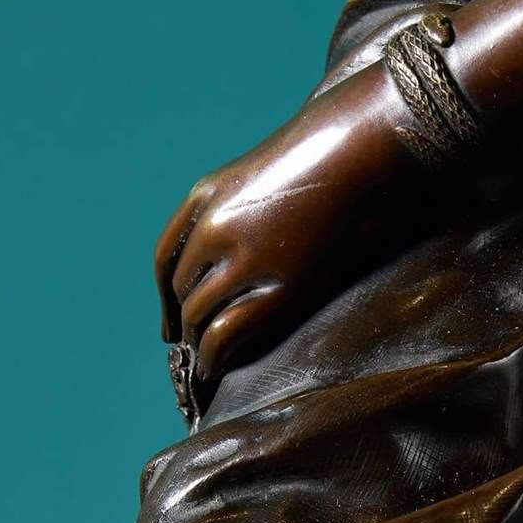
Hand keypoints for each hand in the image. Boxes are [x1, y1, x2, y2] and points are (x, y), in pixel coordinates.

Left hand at [155, 66, 418, 379]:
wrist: (358, 154)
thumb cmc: (322, 163)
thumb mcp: (260, 178)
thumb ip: (236, 213)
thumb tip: (227, 264)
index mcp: (205, 197)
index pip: (165, 259)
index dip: (164, 300)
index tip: (169, 328)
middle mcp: (214, 227)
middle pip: (182, 291)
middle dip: (185, 326)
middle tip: (195, 352)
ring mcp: (243, 259)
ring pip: (196, 316)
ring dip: (197, 346)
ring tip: (206, 368)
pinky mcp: (276, 289)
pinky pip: (224, 333)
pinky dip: (212, 357)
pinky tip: (215, 369)